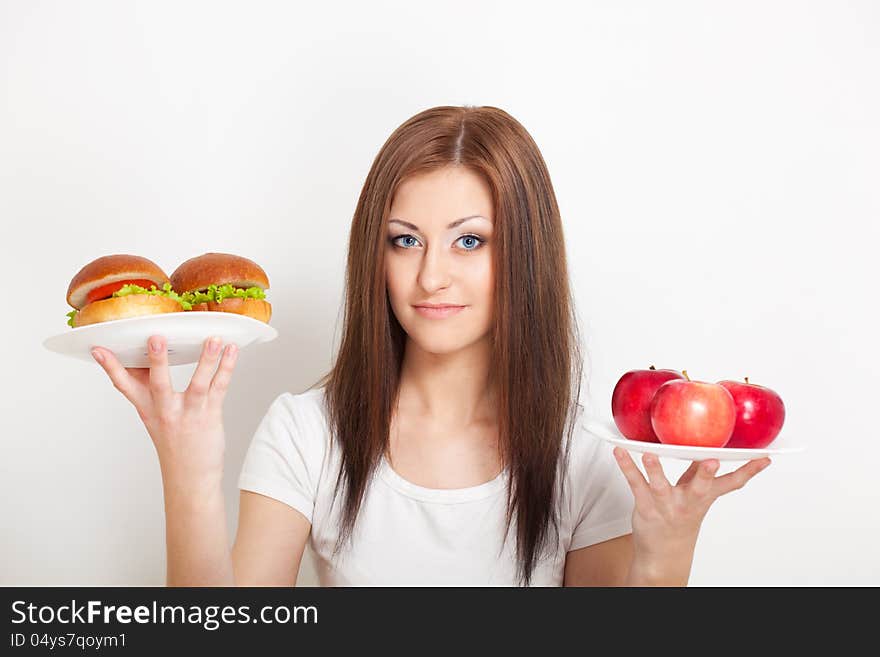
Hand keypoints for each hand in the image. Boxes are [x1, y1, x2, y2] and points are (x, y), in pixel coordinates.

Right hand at [90, 335, 238, 486]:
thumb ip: (150, 391)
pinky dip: (227, 368)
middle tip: (155, 338)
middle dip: (157, 360)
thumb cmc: (175, 446)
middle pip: (158, 383)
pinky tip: (231, 351)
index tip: (98, 349)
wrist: (190, 480)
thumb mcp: (155, 419)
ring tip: (212, 339)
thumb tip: (150, 360)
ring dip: (207, 360)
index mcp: (148, 409)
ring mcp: (189, 414)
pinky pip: (220, 388)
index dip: (111, 367)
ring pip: (198, 384)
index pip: (124, 385)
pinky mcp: (210, 416)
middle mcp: (166, 411)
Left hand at [612, 447, 770, 567]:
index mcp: (705, 496)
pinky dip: (626, 467)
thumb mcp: (696, 496)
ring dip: (655, 470)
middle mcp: (688, 502)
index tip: (764, 457)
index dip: (749, 471)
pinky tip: (619, 451)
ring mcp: (666, 505)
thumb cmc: (680, 516)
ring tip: (650, 454)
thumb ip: (701, 472)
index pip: (732, 483)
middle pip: (700, 487)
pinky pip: (634, 483)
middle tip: (712, 461)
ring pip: (661, 486)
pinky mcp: (645, 507)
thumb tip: (710, 447)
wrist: (664, 553)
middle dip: (707, 475)